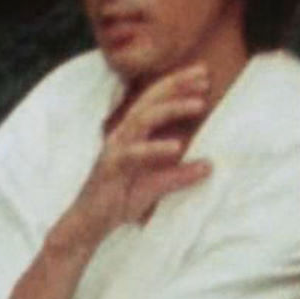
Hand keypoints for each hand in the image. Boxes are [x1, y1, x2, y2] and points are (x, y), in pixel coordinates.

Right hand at [59, 63, 213, 247]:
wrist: (90, 223)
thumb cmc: (118, 200)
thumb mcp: (157, 186)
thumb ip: (181, 175)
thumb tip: (209, 166)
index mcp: (132, 135)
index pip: (154, 103)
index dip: (177, 87)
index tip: (203, 75)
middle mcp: (122, 136)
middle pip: (149, 102)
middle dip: (176, 85)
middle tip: (203, 75)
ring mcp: (115, 150)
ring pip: (142, 120)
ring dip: (171, 109)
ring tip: (198, 104)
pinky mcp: (110, 167)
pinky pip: (133, 154)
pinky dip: (155, 148)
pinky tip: (176, 146)